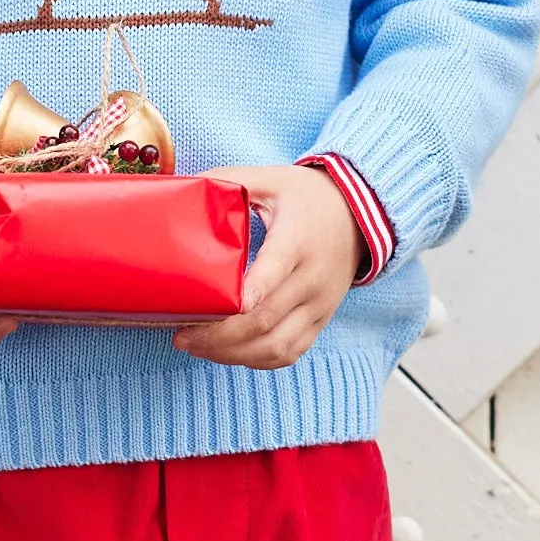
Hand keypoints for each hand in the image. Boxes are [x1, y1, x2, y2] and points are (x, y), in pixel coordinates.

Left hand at [173, 162, 361, 370]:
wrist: (357, 214)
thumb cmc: (306, 197)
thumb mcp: (270, 179)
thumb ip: (229, 182)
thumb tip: (182, 187)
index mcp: (296, 241)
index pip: (273, 272)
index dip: (247, 294)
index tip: (216, 307)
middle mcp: (312, 279)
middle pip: (264, 320)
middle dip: (218, 336)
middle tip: (182, 335)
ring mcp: (319, 305)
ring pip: (275, 346)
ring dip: (232, 354)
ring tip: (197, 347)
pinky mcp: (321, 321)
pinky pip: (289, 354)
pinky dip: (256, 360)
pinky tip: (227, 353)